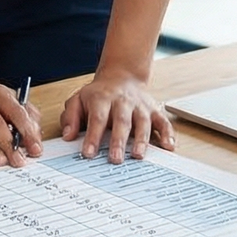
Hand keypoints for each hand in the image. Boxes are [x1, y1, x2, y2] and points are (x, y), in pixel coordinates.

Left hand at [60, 68, 174, 162]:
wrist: (121, 76)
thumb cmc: (98, 94)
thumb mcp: (78, 100)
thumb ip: (71, 117)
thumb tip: (68, 137)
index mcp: (102, 99)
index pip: (97, 118)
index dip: (93, 136)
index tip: (88, 153)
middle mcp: (123, 102)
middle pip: (121, 121)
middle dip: (118, 141)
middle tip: (115, 159)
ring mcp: (140, 106)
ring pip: (143, 122)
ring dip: (141, 139)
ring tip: (138, 156)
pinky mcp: (153, 110)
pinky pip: (163, 121)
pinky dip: (168, 133)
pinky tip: (169, 146)